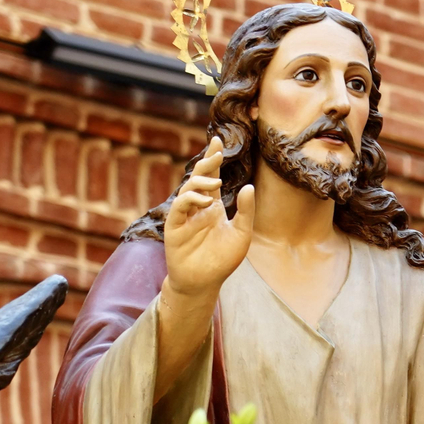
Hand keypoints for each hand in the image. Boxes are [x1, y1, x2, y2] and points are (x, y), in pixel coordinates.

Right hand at [164, 137, 254, 302]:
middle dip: (206, 163)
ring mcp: (184, 216)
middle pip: (199, 177)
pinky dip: (191, 199)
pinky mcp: (174, 227)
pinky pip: (179, 207)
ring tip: (214, 182)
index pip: (212, 177)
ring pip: (187, 189)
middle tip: (216, 154)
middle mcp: (197, 208)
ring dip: (200, 182)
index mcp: (212, 207)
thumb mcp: (241, 234)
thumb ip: (245, 211)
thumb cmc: (222, 260)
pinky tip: (205, 201)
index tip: (217, 141)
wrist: (205, 283)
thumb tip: (249, 187)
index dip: (213, 158)